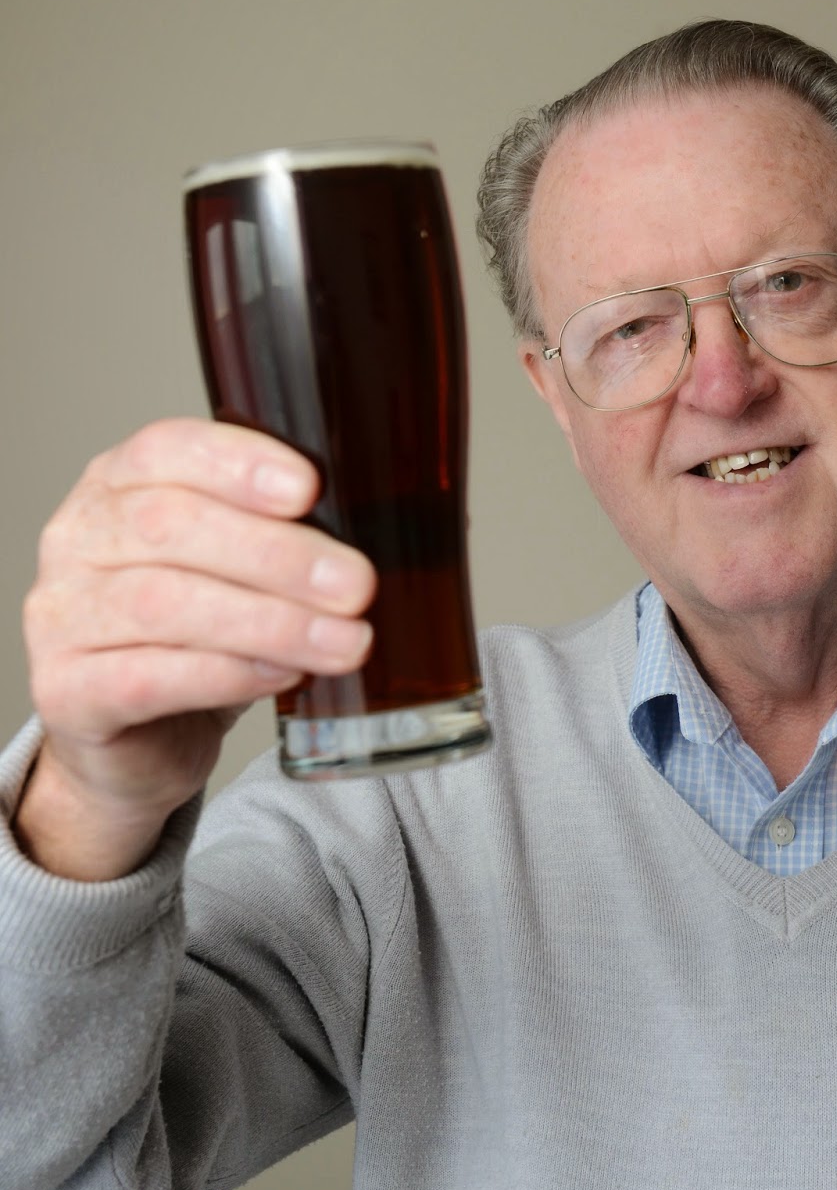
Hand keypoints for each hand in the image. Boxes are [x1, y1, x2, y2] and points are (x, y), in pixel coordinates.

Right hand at [17, 418, 376, 878]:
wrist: (139, 740)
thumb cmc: (203, 633)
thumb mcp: (243, 566)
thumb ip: (298, 531)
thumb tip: (422, 515)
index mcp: (122, 483)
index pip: (166, 449)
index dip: (238, 464)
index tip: (310, 488)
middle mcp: (79, 536)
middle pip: (170, 527)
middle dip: (278, 555)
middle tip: (358, 585)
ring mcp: (62, 615)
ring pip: (162, 605)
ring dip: (269, 621)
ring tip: (345, 641)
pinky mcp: (67, 692)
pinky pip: (145, 677)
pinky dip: (226, 675)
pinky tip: (282, 676)